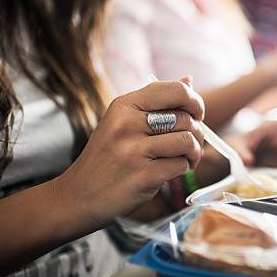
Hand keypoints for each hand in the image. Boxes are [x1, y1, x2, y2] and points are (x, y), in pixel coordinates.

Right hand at [53, 80, 203, 228]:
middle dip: (198, 133)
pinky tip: (170, 172)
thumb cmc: (107, 157)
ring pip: (187, 141)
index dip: (194, 102)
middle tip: (191, 145)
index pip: (175, 90)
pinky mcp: (142, 176)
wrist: (78, 196)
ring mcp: (133, 151)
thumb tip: (189, 79)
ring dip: (194, 153)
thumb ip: (157, 102)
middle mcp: (127, 124)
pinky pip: (181, 166)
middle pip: (186, 119)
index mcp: (124, 105)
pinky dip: (183, 170)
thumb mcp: (123, 122)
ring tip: (185, 159)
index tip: (196, 115)